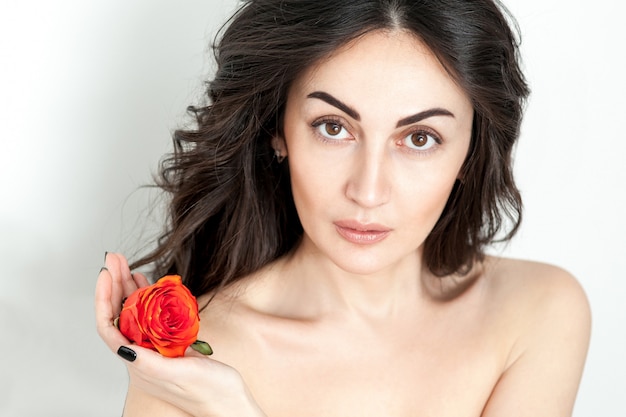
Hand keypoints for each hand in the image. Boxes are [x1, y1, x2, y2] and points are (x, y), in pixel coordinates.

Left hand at [95, 253, 265, 416]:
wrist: (230, 403)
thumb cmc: (209, 393)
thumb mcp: (179, 375)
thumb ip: (149, 363)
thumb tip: (122, 348)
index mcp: (137, 364)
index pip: (109, 326)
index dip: (104, 299)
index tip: (106, 274)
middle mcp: (142, 355)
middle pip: (119, 315)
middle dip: (116, 284)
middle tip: (115, 258)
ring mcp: (156, 349)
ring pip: (135, 313)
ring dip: (129, 287)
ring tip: (126, 264)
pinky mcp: (171, 345)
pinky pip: (154, 316)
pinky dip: (150, 297)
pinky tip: (149, 284)